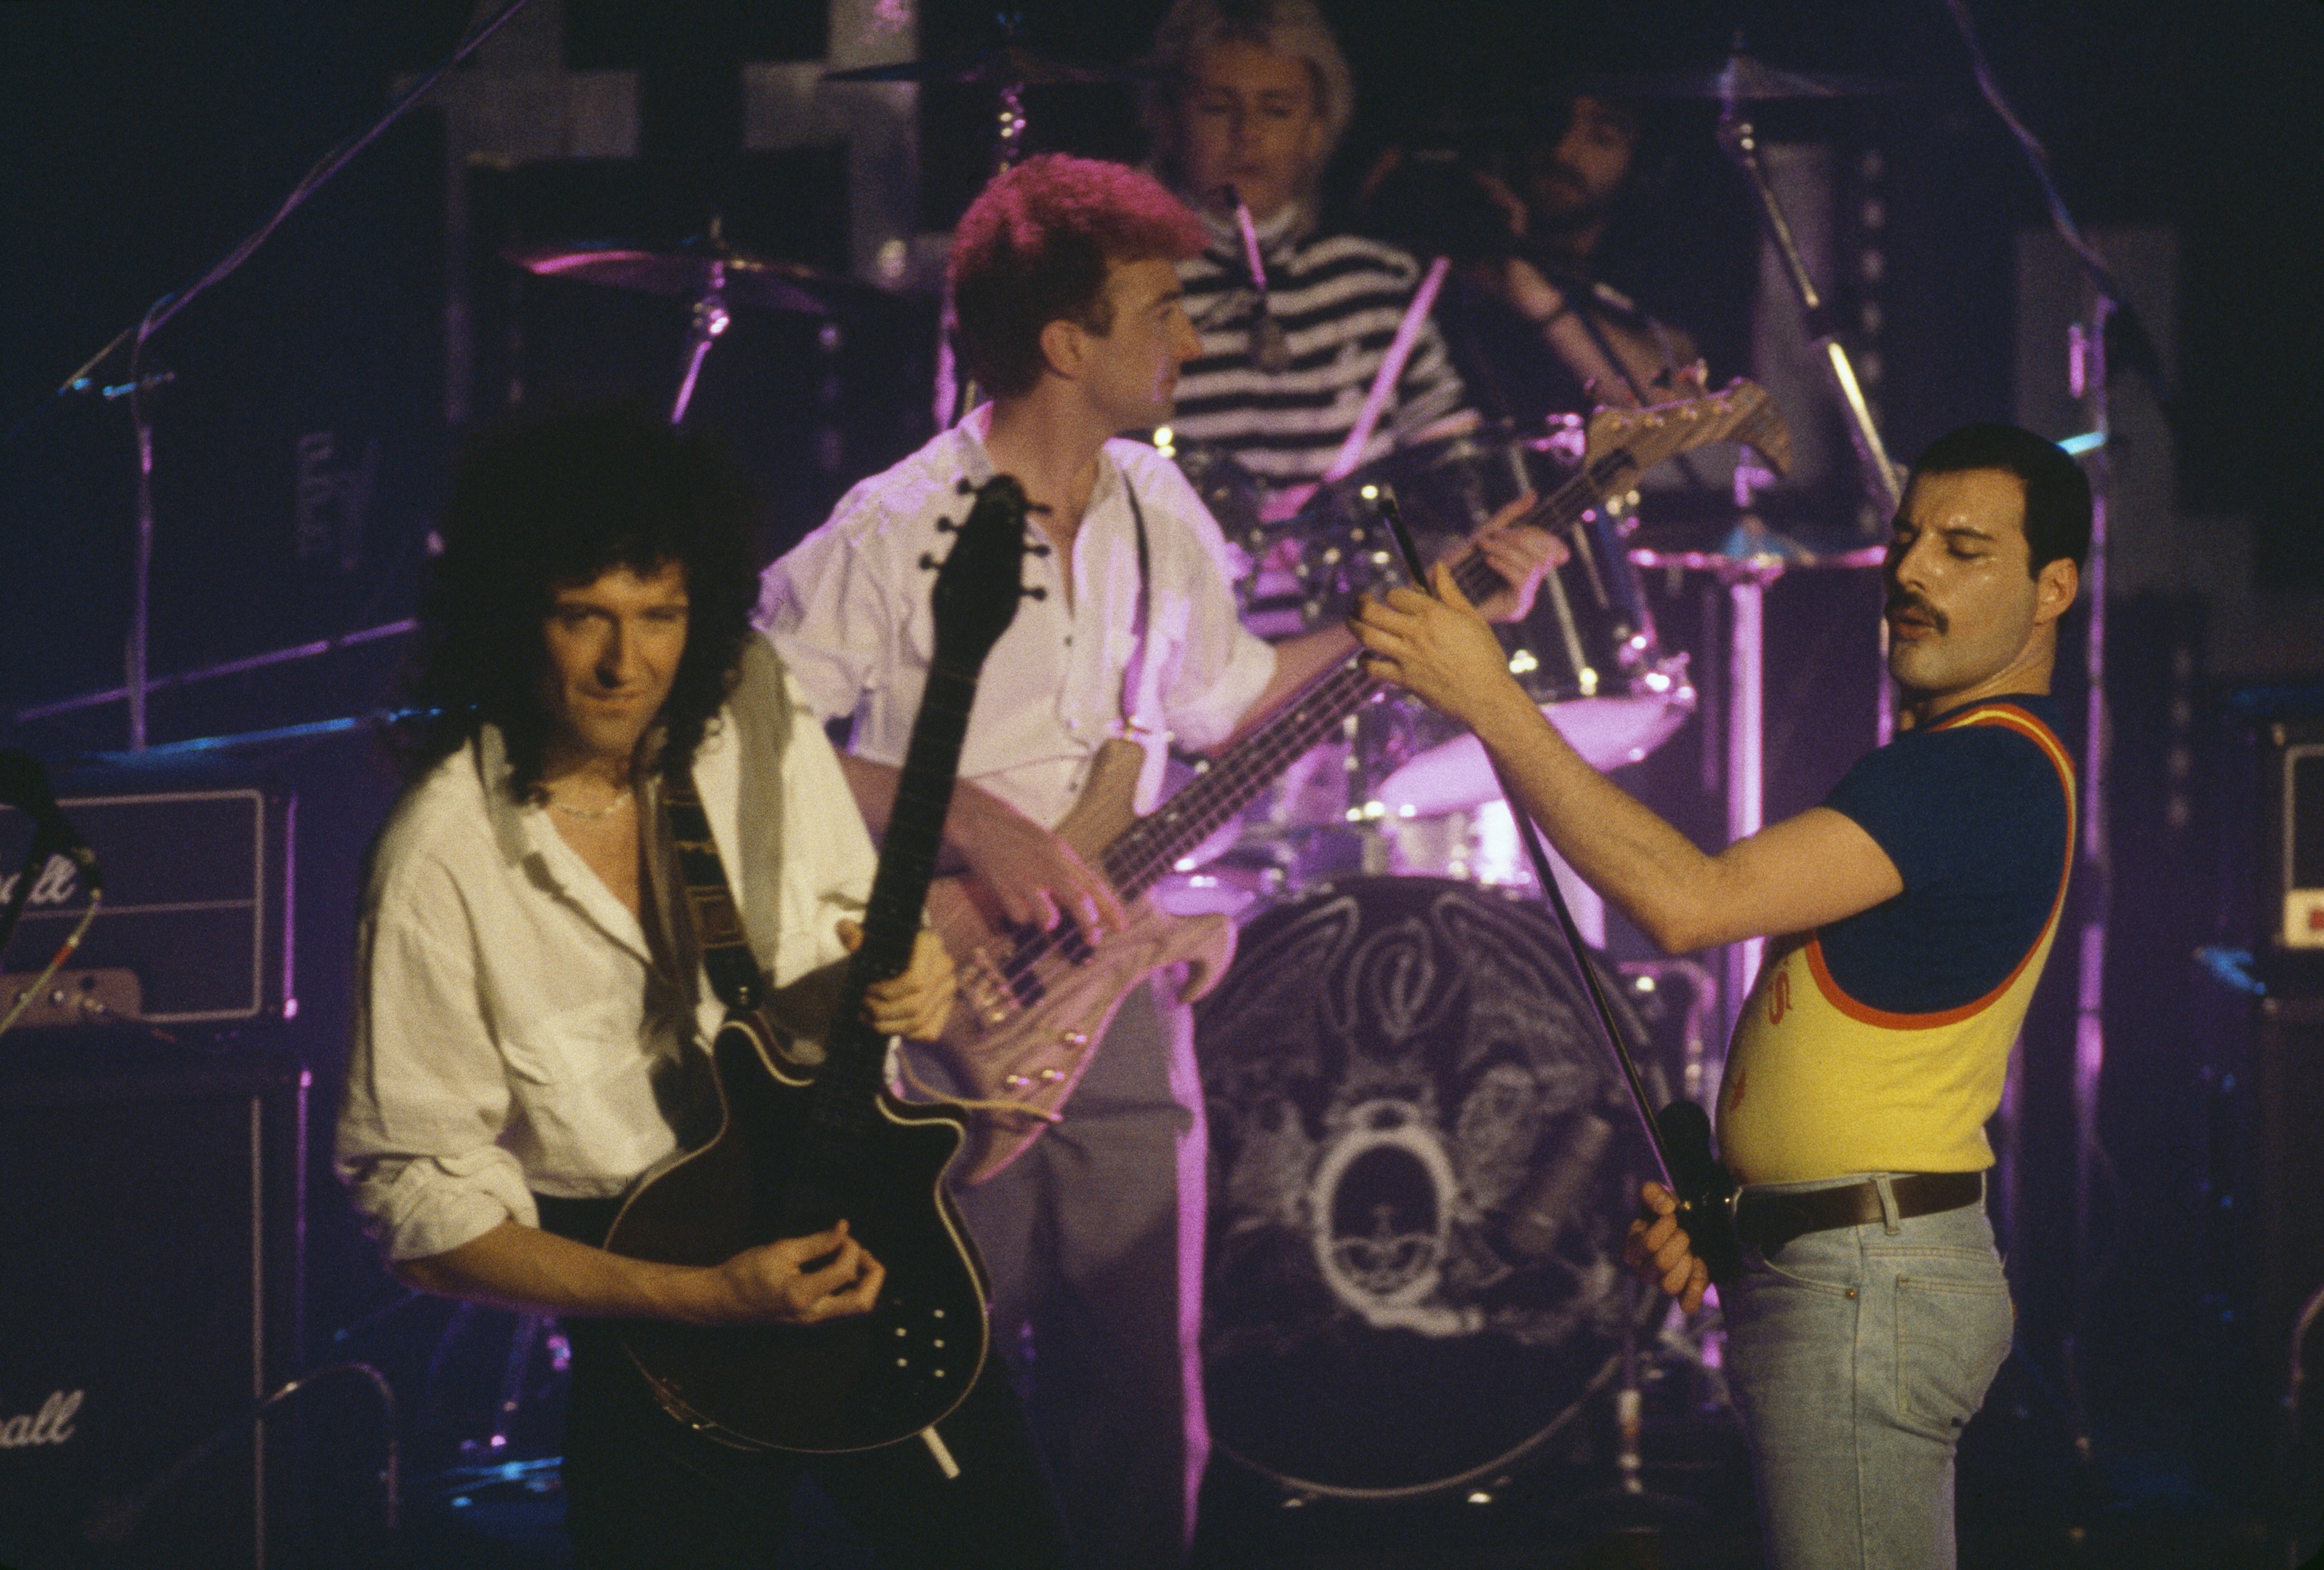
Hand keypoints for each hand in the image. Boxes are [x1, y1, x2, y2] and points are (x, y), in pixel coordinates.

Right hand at [710, 1220, 884, 1323]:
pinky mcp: (810, 1321)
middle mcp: (813, 1315)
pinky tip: (841, 1270)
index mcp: (802, 1295)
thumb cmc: (744, 1273)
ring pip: (855, 1309)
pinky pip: (842, 1309)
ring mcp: (813, 1322)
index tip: (842, 1234)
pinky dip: (851, 1289)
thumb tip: (844, 1230)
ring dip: (865, 1283)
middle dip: (873, 1274)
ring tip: (855, 1258)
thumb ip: (816, 1243)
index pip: (845, 1271)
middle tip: (863, 1252)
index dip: (851, 1248)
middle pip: (863, 1303)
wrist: (721, 1301)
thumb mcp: (780, 1250)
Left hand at [844, 921, 955, 1041]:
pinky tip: (886, 1025)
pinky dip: (904, 1034)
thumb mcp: (864, 935)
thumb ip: (852, 933)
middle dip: (883, 1012)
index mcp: (929, 944)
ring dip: (889, 1026)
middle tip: (863, 1008)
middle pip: (915, 1005)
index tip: (866, 991)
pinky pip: (928, 1032)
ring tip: (868, 1019)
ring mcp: (948, 988)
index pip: (915, 981)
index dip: (887, 993)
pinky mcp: (947, 1006)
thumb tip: (851, 940)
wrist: (898, 952)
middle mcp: (945, 965)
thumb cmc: (879, 944)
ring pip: (919, 1021)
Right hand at [948, 782, 1126, 938]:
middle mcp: (1048, 867)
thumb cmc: (1023, 838)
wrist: (983, 822)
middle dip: (1090, 923)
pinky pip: (1019, 915)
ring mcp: (1025, 879)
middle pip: (1078, 899)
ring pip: (1048, 913)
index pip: (1094, 885)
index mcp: (1063, 855)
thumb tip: (1091, 900)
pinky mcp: (1004, 889)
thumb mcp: (1052, 847)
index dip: (1111, 907)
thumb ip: (1071, 872)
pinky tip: (1016, 900)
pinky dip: (1021, 914)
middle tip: (1094, 940)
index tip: (1122, 926)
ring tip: (1048, 920)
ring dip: (1050, 920)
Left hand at [1351, 562, 1537, 732]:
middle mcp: (1416, 633)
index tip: (1394, 599)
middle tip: (1360, 601)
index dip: (1393, 595)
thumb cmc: (1485, 656)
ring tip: (1352, 620)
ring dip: (1354, 625)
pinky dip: (1364, 661)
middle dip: (1361, 602)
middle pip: (1372, 611)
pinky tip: (1366, 657)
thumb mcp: (1471, 618)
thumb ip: (1450, 592)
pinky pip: (1373, 668)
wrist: (1487, 696)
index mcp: (1434, 614)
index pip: (1397, 595)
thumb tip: (1438, 565)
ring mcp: (1407, 657)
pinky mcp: (1404, 679)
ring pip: (1366, 636)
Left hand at [1462, 496, 1567, 623]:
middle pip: (1543, 555)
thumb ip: (1510, 516)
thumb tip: (1533, 494)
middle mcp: (1529, 583)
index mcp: (1526, 567)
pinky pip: (1521, 580)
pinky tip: (1488, 560)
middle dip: (1519, 539)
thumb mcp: (1487, 533)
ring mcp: (1524, 598)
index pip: (1554, 550)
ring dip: (1506, 550)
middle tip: (1492, 535)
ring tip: (1484, 546)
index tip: (1521, 528)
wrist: (1435, 590)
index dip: (1547, 537)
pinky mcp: (1515, 608)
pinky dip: (1505, 565)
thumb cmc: (1458, 564)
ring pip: (1532, 566)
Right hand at [1622, 1181, 1709, 1314]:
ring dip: (1686, 1264)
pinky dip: (1694, 1290)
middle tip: (1685, 1233)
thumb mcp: (1657, 1197)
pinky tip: (1699, 1269)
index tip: (1673, 1216)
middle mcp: (1644, 1270)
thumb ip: (1653, 1193)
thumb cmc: (1669, 1213)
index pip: (1648, 1243)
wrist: (1691, 1226)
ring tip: (1691, 1251)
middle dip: (1680, 1243)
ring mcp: (1662, 1284)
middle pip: (1661, 1264)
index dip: (1666, 1227)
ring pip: (1670, 1286)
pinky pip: (1687, 1304)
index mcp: (1633, 1247)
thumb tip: (1666, 1208)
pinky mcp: (1683, 1295)